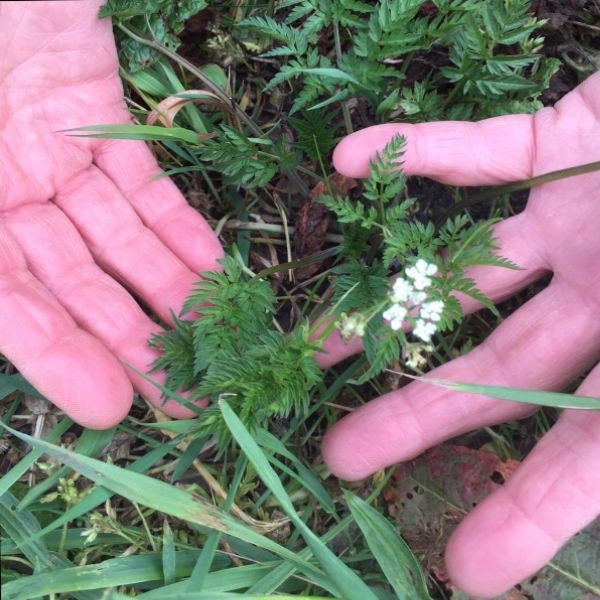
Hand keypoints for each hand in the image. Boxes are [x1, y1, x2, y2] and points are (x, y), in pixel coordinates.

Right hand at [0, 1, 222, 427]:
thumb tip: (5, 303)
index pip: (4, 303)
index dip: (51, 357)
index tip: (109, 407)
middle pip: (72, 287)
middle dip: (131, 344)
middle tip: (189, 400)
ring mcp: (48, 160)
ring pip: (119, 245)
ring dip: (170, 297)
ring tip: (218, 347)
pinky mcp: (98, 125)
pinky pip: (144, 190)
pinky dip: (180, 230)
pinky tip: (216, 275)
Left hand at [322, 72, 599, 596]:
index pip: (592, 454)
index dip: (532, 512)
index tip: (463, 572)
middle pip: (496, 369)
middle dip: (418, 414)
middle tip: (340, 461)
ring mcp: (580, 223)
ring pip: (463, 273)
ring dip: (385, 302)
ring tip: (312, 346)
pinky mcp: (568, 144)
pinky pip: (481, 149)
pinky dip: (419, 150)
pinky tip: (348, 157)